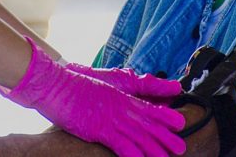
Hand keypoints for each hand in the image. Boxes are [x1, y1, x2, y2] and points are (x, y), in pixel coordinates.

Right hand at [1, 39, 186, 156]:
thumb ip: (111, 97)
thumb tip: (119, 104)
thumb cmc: (71, 87)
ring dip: (154, 148)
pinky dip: (132, 152)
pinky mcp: (99, 128)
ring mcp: (110, 117)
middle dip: (165, 135)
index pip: (147, 106)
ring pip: (139, 135)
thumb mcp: (96, 88)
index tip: (179, 122)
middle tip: (181, 146)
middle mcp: (119, 106)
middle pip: (148, 123)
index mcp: (119, 96)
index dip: (164, 114)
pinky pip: (120, 143)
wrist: (54, 85)